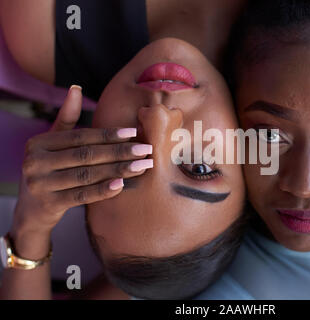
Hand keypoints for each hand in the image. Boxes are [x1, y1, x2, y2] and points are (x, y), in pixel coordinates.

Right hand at [10, 86, 153, 242]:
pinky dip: (102, 190)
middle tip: (147, 150)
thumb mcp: (53, 144)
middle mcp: (35, 161)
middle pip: (87, 155)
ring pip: (87, 175)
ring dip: (119, 170)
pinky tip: (122, 185)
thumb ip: (66, 119)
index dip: (109, 135)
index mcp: (38, 143)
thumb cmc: (49, 171)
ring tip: (143, 166)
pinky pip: (81, 196)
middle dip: (120, 152)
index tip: (134, 133)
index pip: (81, 137)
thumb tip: (76, 87)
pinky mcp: (48, 204)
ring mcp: (39, 184)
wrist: (31, 210)